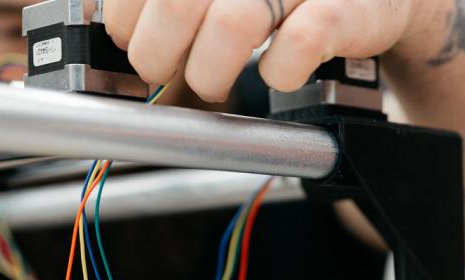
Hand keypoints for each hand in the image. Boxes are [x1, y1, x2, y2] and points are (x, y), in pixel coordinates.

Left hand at [103, 0, 450, 101]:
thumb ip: (174, 1)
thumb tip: (117, 26)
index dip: (127, 15)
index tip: (130, 39)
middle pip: (180, 0)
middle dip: (158, 51)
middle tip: (163, 71)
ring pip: (233, 23)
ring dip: (209, 72)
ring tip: (212, 86)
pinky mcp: (346, 7)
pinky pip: (299, 45)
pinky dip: (277, 73)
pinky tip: (275, 73)